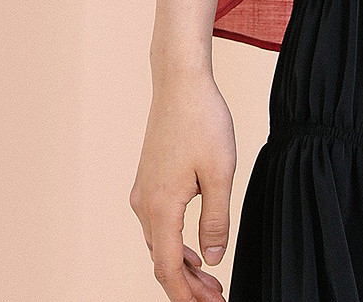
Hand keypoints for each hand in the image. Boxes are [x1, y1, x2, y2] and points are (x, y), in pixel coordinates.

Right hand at [130, 67, 235, 300]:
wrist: (180, 82)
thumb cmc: (202, 121)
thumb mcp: (220, 173)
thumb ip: (216, 220)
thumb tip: (213, 260)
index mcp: (161, 206)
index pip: (169, 269)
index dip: (188, 296)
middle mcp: (144, 203)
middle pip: (162, 260)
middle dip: (188, 286)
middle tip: (217, 298)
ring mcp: (143, 190)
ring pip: (160, 244)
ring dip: (183, 266)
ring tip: (211, 281)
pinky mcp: (148, 179)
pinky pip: (158, 225)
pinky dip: (176, 243)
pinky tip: (196, 248)